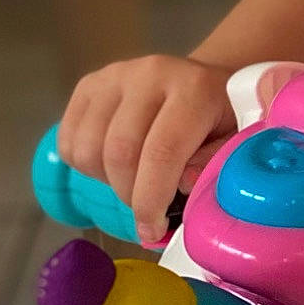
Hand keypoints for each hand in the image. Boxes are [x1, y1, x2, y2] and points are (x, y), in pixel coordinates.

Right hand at [57, 55, 238, 245]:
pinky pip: (68, 140)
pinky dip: (84, 166)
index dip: (151, 199)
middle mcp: (151, 74)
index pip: (162, 151)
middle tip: (146, 209)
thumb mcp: (235, 141)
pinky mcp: (89, 84)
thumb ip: (214, 164)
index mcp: (194, 88)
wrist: (203, 82)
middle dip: (129, 195)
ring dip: (106, 181)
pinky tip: (114, 163)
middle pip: (119, 152)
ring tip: (134, 179)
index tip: (152, 230)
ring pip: (88, 149)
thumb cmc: (222, 118)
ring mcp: (115, 75)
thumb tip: (183, 184)